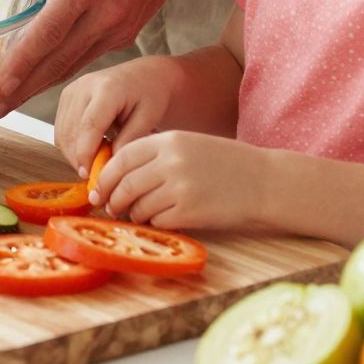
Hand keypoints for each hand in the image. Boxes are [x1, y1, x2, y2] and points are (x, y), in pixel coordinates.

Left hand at [0, 0, 185, 115]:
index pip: (47, 35)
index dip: (21, 64)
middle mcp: (105, 14)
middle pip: (57, 62)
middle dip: (22, 90)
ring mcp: (120, 27)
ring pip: (74, 65)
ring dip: (40, 86)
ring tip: (10, 100)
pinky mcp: (129, 32)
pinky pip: (89, 56)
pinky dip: (64, 69)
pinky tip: (43, 75)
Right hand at [54, 57, 181, 176]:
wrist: (143, 74)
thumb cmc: (150, 94)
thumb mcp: (149, 117)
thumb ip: (130, 140)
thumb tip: (112, 166)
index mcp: (107, 88)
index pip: (89, 125)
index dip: (86, 153)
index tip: (90, 175)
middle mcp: (84, 86)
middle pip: (71, 131)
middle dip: (78, 159)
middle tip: (94, 179)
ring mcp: (72, 90)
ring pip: (62, 132)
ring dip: (73, 154)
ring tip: (94, 165)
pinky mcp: (66, 97)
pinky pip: (61, 129)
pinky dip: (70, 145)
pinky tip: (89, 151)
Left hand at [91, 130, 267, 232]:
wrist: (265, 182)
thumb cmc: (226, 165)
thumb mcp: (190, 145)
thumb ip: (157, 155)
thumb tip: (118, 176)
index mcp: (170, 140)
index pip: (122, 157)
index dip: (105, 175)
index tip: (99, 188)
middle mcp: (171, 161)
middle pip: (125, 184)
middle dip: (113, 199)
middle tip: (111, 208)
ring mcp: (180, 187)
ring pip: (138, 206)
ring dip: (134, 214)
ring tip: (139, 215)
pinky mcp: (190, 211)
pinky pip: (157, 221)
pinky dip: (155, 223)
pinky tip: (165, 219)